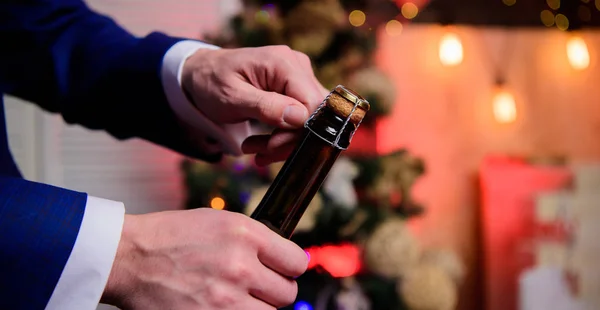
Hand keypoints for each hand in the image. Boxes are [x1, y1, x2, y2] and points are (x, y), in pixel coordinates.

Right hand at [101, 208, 308, 309]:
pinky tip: (224, 306)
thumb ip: (256, 240)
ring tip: (238, 298)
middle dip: (274, 290)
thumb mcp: (219, 222)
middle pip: (287, 293)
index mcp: (244, 234)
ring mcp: (225, 298)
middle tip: (257, 286)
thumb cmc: (169, 237)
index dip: (290, 267)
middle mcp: (239, 265)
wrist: (129, 257)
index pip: (297, 261)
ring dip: (258, 307)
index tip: (282, 270)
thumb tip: (281, 258)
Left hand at [181, 45, 328, 165]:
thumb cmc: (212, 82)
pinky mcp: (295, 90)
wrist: (202, 74)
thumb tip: (300, 117)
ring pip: (308, 120)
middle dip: (289, 139)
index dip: (299, 131)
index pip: (312, 103)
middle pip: (314, 113)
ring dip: (284, 141)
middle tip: (260, 153)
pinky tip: (263, 145)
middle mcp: (297, 66)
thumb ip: (266, 107)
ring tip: (254, 149)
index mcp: (283, 63)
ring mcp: (298, 77)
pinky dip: (283, 136)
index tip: (272, 146)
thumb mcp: (232, 98)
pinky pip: (300, 118)